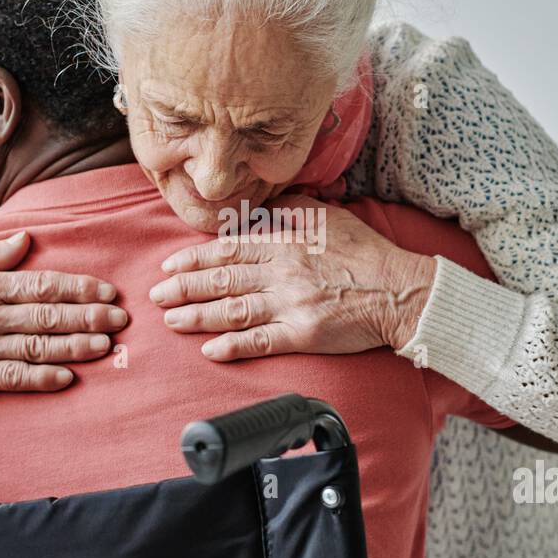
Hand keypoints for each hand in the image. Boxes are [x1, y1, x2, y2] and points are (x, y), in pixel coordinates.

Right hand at [0, 232, 127, 393]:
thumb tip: (26, 238)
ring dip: (75, 346)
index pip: (42, 285)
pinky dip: (41, 377)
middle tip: (121, 319)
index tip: (107, 290)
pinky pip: (12, 377)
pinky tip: (67, 376)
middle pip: (47, 316)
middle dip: (89, 316)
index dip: (79, 288)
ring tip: (106, 344)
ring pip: (37, 347)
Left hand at [148, 195, 435, 360]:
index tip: (170, 264)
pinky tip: (210, 349)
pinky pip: (260, 341)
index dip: (194, 258)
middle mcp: (282, 271)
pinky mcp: (304, 333)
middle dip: (183, 287)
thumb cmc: (367, 254)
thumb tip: (264, 209)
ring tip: (171, 321)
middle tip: (157, 295)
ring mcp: (291, 304)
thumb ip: (293, 209)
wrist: (401, 291)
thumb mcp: (329, 217)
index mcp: (285, 241)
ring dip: (197, 315)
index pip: (229, 249)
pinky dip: (232, 345)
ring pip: (233, 310)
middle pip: (222, 279)